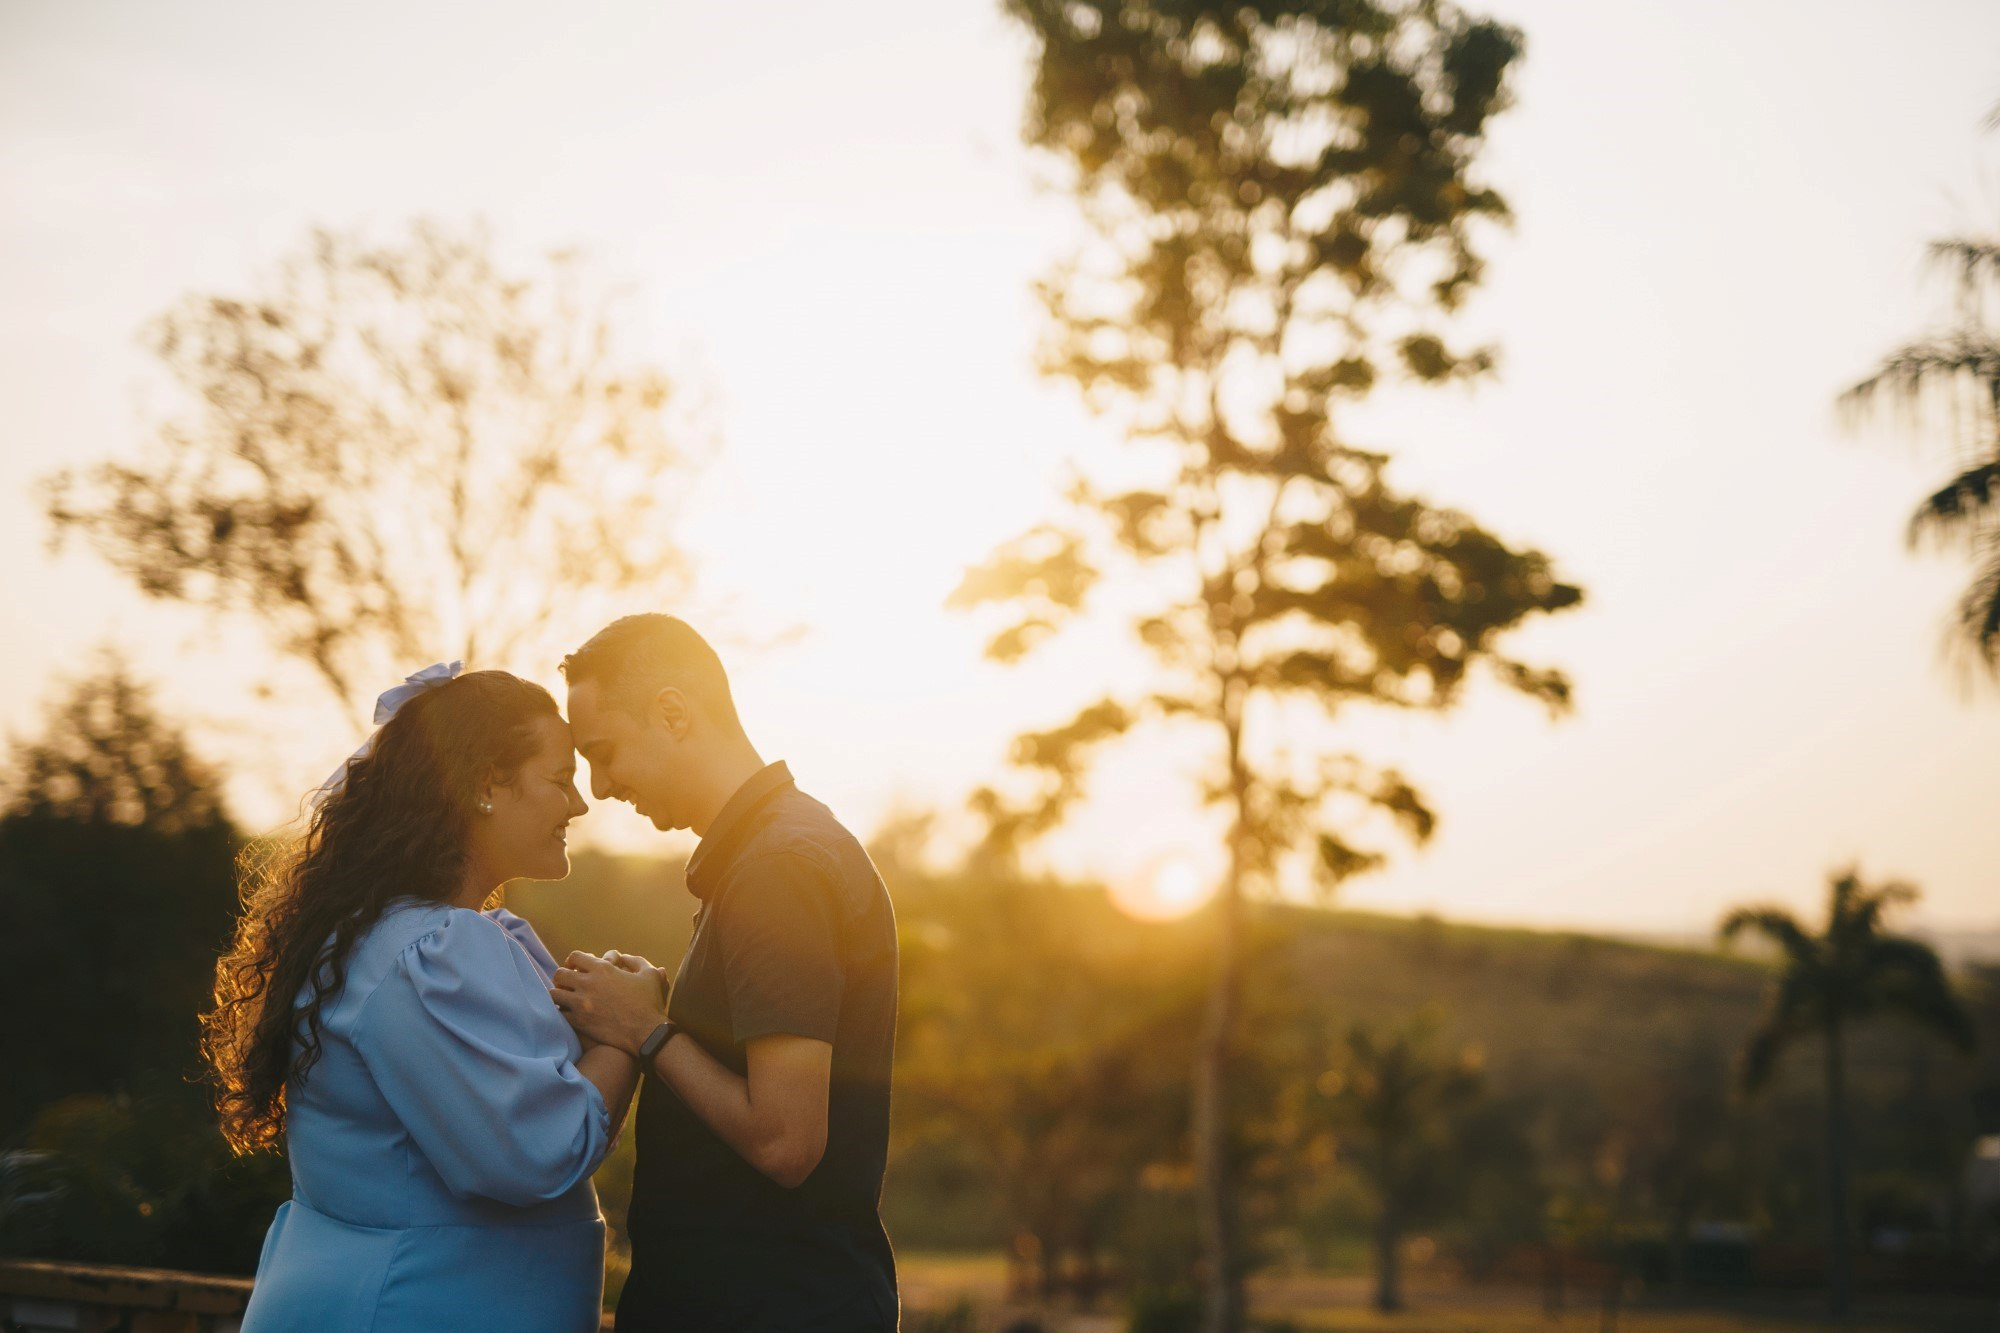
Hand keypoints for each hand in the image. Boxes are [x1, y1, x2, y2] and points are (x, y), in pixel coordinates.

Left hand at [550, 950, 667, 1055]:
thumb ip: (636, 961)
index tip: (576, 967)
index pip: (575, 957)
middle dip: (562, 977)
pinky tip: (569, 1013)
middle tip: (567, 984)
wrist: (646, 1033)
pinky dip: (562, 1012)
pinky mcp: (579, 1022)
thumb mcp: (650, 975)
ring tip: (565, 999)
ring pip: (555, 994)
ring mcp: (581, 1004)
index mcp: (603, 969)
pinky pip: (559, 1013)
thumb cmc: (650, 1003)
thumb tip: (625, 957)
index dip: (573, 961)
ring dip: (559, 994)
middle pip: (560, 974)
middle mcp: (587, 984)